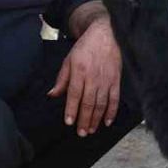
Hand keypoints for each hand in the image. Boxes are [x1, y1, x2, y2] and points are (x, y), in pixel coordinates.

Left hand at [49, 17, 121, 136]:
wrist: (106, 34)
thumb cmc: (85, 48)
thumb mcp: (68, 60)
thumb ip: (61, 79)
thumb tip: (52, 95)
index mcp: (79, 71)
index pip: (74, 94)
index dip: (72, 109)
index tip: (69, 122)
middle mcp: (93, 77)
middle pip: (88, 102)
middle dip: (84, 119)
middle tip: (81, 133)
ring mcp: (106, 79)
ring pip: (101, 103)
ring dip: (96, 119)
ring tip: (91, 130)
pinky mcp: (116, 80)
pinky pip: (114, 99)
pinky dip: (111, 111)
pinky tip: (107, 122)